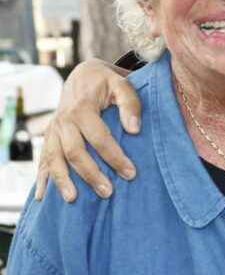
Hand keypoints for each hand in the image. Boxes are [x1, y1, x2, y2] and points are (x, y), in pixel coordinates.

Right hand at [35, 59, 140, 201]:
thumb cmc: (107, 83)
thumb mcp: (122, 84)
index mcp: (82, 108)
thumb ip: (130, 104)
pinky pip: (42, 159)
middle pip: (74, 152)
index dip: (115, 157)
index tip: (131, 173)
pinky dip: (42, 178)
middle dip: (91, 174)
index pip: (99, 138)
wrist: (83, 75)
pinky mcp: (49, 137)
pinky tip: (41, 196)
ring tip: (73, 199)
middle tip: (108, 192)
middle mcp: (63, 121)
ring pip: (54, 158)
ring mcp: (53, 130)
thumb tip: (134, 130)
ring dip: (62, 180)